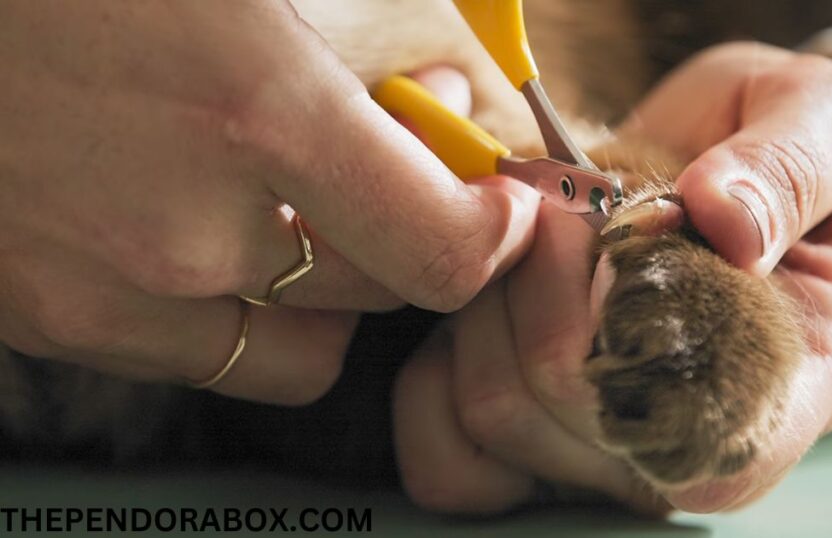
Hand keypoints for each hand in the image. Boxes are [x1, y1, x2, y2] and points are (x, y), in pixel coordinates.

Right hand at [0, 1, 536, 403]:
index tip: (497, 209)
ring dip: (324, 295)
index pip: (441, 251)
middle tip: (389, 174)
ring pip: (292, 350)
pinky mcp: (43, 319)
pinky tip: (205, 232)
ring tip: (293, 214)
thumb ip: (377, 38)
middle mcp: (180, 231)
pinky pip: (196, 354)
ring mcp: (103, 291)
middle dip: (408, 238)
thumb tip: (453, 97)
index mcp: (253, 113)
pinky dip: (231, 309)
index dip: (492, 234)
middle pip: (376, 295)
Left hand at [393, 42, 831, 513]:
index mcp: (802, 383)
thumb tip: (724, 223)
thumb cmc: (787, 146)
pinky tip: (483, 297)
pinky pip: (452, 448)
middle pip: (572, 417)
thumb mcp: (820, 118)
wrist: (732, 165)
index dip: (630, 327)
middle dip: (538, 289)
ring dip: (488, 303)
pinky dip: (440, 363)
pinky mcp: (547, 430)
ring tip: (527, 238)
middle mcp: (705, 436)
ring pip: (497, 417)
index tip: (613, 221)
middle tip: (557, 204)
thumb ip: (789, 166)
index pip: (709, 444)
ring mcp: (619, 443)